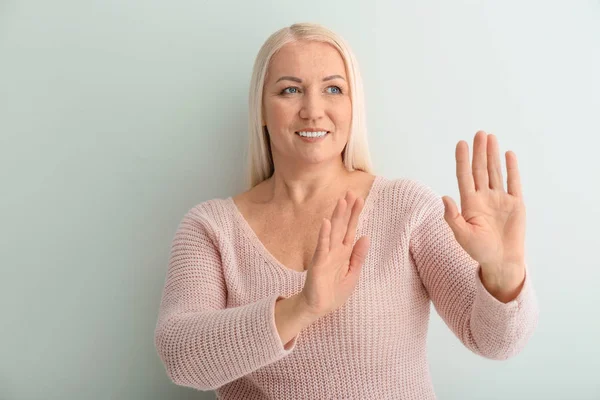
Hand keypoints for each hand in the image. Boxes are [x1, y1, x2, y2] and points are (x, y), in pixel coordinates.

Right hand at [299, 190, 369, 317]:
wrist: (318, 308)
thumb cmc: (333, 292)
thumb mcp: (353, 274)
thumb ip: (358, 256)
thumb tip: (366, 236)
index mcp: (344, 252)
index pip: (350, 229)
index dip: (355, 215)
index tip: (359, 199)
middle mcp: (335, 250)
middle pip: (342, 226)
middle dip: (347, 210)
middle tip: (351, 192)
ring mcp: (325, 255)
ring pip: (332, 232)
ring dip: (336, 217)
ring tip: (341, 201)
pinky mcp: (318, 264)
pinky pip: (321, 247)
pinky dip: (323, 235)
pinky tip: (325, 222)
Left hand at [442, 131, 525, 290]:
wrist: (501, 261)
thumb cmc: (479, 250)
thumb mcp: (462, 235)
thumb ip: (453, 217)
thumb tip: (444, 197)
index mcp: (469, 203)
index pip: (464, 176)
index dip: (462, 160)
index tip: (461, 144)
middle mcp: (483, 197)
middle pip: (480, 170)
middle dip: (479, 152)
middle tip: (479, 134)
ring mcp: (499, 199)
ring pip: (495, 172)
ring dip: (492, 155)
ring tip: (490, 137)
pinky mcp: (515, 203)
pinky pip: (513, 182)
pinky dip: (511, 168)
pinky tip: (508, 154)